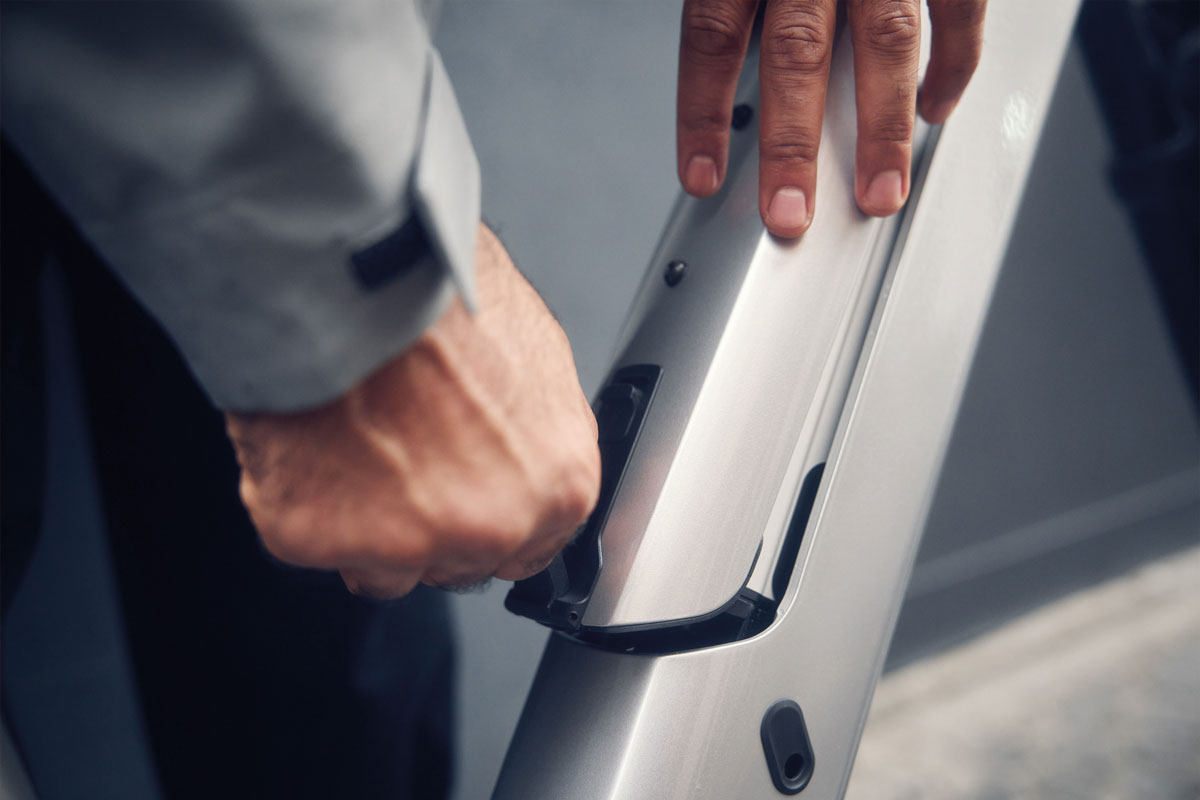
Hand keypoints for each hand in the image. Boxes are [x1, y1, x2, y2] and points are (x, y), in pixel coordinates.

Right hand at [226, 224, 600, 597]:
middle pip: (457, 561)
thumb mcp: (535, 355)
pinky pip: (307, 540)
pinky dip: (300, 499)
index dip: (490, 522)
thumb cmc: (440, 295)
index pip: (531, 549)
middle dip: (429, 520)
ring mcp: (406, 542)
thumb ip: (536, 433)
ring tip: (352, 439)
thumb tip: (522, 449)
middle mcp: (492, 527)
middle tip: (401, 450)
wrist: (349, 268)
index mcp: (560, 487)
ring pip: (384, 565)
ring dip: (364, 521)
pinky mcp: (318, 536)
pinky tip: (311, 438)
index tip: (464, 499)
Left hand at [677, 0, 985, 235]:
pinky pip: (957, 11)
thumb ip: (744, 8)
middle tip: (789, 214)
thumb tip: (732, 82)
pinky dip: (952, 65)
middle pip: (796, 54)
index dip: (703, 112)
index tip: (702, 179)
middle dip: (793, 144)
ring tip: (879, 195)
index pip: (712, 37)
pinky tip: (935, 111)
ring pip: (884, 43)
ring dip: (882, 129)